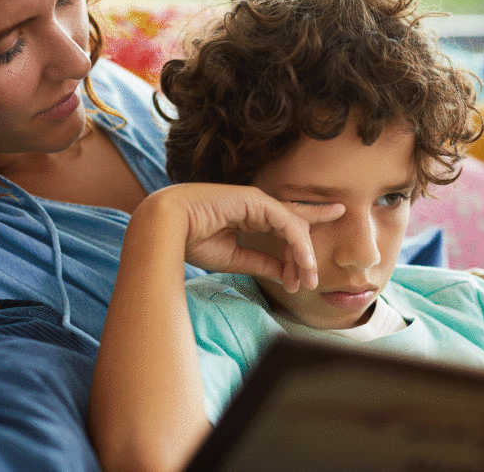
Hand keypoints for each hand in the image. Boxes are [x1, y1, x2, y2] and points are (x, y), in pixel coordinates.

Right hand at [153, 183, 343, 292]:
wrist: (166, 227)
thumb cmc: (191, 240)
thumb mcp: (234, 258)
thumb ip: (260, 262)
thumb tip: (285, 273)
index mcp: (250, 216)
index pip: (286, 224)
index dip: (305, 236)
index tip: (317, 261)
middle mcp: (257, 206)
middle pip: (296, 226)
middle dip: (307, 254)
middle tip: (312, 282)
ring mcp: (258, 201)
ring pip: (295, 226)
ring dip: (304, 255)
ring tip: (307, 280)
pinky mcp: (257, 201)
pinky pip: (287, 223)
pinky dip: (298, 244)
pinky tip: (303, 262)